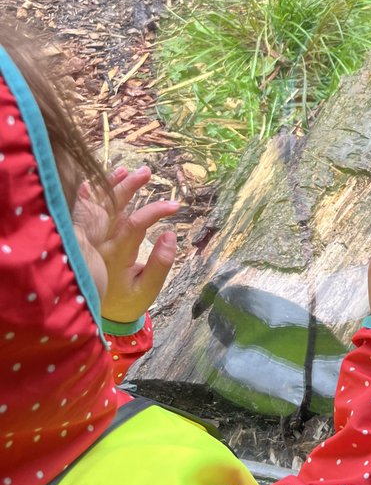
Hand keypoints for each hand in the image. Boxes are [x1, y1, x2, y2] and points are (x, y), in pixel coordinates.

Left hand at [72, 165, 179, 323]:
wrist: (95, 315)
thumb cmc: (126, 301)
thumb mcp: (148, 290)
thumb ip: (160, 265)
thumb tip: (169, 234)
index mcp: (116, 256)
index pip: (135, 224)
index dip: (155, 211)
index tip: (176, 206)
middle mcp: (99, 244)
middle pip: (112, 209)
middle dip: (129, 187)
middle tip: (146, 172)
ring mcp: (88, 240)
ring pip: (97, 208)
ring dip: (109, 187)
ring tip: (124, 170)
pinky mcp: (83, 240)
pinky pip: (81, 214)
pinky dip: (85, 198)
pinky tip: (88, 182)